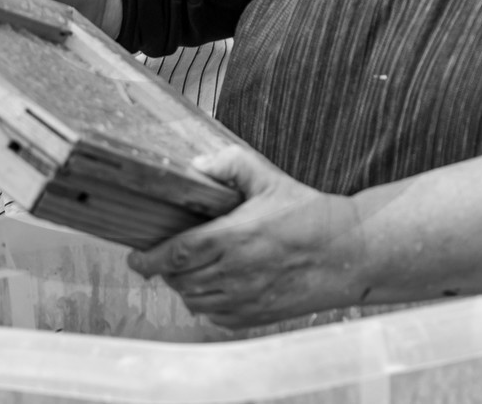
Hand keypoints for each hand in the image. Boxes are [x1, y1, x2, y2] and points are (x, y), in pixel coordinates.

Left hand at [127, 146, 365, 328]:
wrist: (347, 254)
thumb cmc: (308, 214)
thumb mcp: (268, 178)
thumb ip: (229, 164)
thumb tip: (196, 166)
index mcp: (234, 238)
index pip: (176, 254)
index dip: (148, 259)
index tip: (134, 257)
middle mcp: (235, 273)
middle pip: (179, 278)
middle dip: (165, 268)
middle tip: (164, 255)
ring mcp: (245, 299)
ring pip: (194, 300)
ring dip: (184, 285)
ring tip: (189, 268)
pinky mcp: (255, 316)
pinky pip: (215, 315)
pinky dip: (206, 302)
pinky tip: (213, 285)